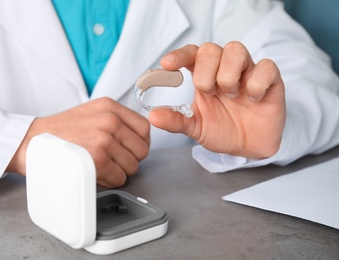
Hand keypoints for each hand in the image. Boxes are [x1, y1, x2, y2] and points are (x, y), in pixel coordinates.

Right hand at [7, 97, 149, 186]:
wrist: (29, 142)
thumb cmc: (57, 132)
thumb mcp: (89, 113)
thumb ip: (115, 121)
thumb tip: (137, 139)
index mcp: (109, 106)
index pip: (144, 128)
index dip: (139, 143)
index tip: (130, 150)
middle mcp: (109, 120)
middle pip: (142, 150)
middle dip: (130, 159)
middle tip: (113, 161)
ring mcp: (104, 139)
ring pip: (132, 166)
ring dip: (119, 171)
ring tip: (101, 166)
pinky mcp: (98, 159)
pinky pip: (119, 178)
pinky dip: (109, 181)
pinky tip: (95, 174)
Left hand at [149, 42, 284, 158]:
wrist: (249, 148)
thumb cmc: (222, 131)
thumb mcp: (196, 128)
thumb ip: (176, 121)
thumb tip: (153, 116)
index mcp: (205, 76)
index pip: (191, 54)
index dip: (179, 55)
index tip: (168, 65)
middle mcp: (225, 69)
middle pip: (211, 48)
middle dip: (206, 72)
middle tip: (211, 93)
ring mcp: (248, 72)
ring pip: (236, 50)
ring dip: (228, 75)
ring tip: (231, 96)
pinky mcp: (271, 80)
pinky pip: (266, 67)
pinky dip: (256, 83)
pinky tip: (253, 99)